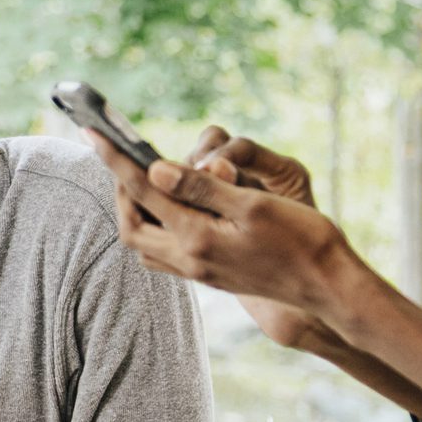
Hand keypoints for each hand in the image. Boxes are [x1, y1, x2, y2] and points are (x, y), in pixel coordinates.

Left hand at [85, 127, 357, 321]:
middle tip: (124, 160)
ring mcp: (200, 273)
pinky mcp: (211, 278)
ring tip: (144, 181)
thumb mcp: (253, 205)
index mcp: (197, 237)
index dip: (115, 160)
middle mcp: (191, 260)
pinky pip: (165, 256)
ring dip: (136, 213)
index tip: (92, 133)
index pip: (143, 192)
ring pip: (145, 246)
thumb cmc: (303, 240)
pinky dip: (156, 230)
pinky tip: (173, 211)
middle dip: (120, 192)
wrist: (330, 288)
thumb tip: (154, 169)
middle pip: (131, 227)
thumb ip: (202, 188)